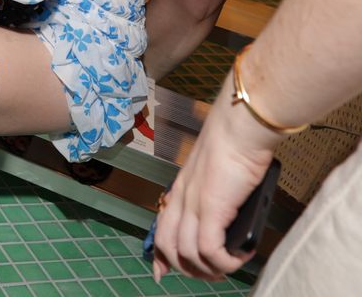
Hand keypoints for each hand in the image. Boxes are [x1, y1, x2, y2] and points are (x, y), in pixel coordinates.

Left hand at [151, 81, 281, 281]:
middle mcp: (181, 198)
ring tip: (230, 266)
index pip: (161, 229)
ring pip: (187, 254)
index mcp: (179, 190)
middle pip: (169, 247)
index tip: (161, 273)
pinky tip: (241, 256)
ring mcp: (193, 204)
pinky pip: (209, 250)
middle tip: (213, 273)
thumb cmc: (236, 146)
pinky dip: (225, 262)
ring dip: (211, 270)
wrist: (240, 128)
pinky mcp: (211, 208)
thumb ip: (216, 196)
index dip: (161, 256)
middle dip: (188, 270)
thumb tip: (229, 223)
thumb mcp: (219, 175)